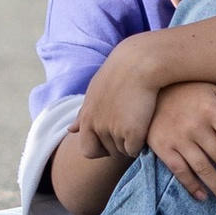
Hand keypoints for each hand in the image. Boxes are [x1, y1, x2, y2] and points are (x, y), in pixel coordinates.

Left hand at [78, 34, 165, 160]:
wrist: (140, 62)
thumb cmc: (120, 73)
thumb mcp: (95, 91)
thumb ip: (83, 114)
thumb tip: (70, 130)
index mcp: (86, 118)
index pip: (87, 150)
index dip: (100, 148)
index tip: (112, 138)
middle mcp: (97, 127)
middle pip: (108, 152)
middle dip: (117, 147)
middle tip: (129, 130)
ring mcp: (113, 131)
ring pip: (123, 151)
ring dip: (130, 143)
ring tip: (138, 121)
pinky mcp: (132, 133)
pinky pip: (135, 150)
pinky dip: (141, 143)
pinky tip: (145, 127)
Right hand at [147, 80, 215, 206]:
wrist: (148, 88)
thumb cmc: (187, 90)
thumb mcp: (212, 90)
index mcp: (211, 110)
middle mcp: (196, 125)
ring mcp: (178, 138)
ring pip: (202, 168)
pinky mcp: (162, 147)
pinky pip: (179, 170)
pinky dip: (191, 185)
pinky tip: (203, 196)